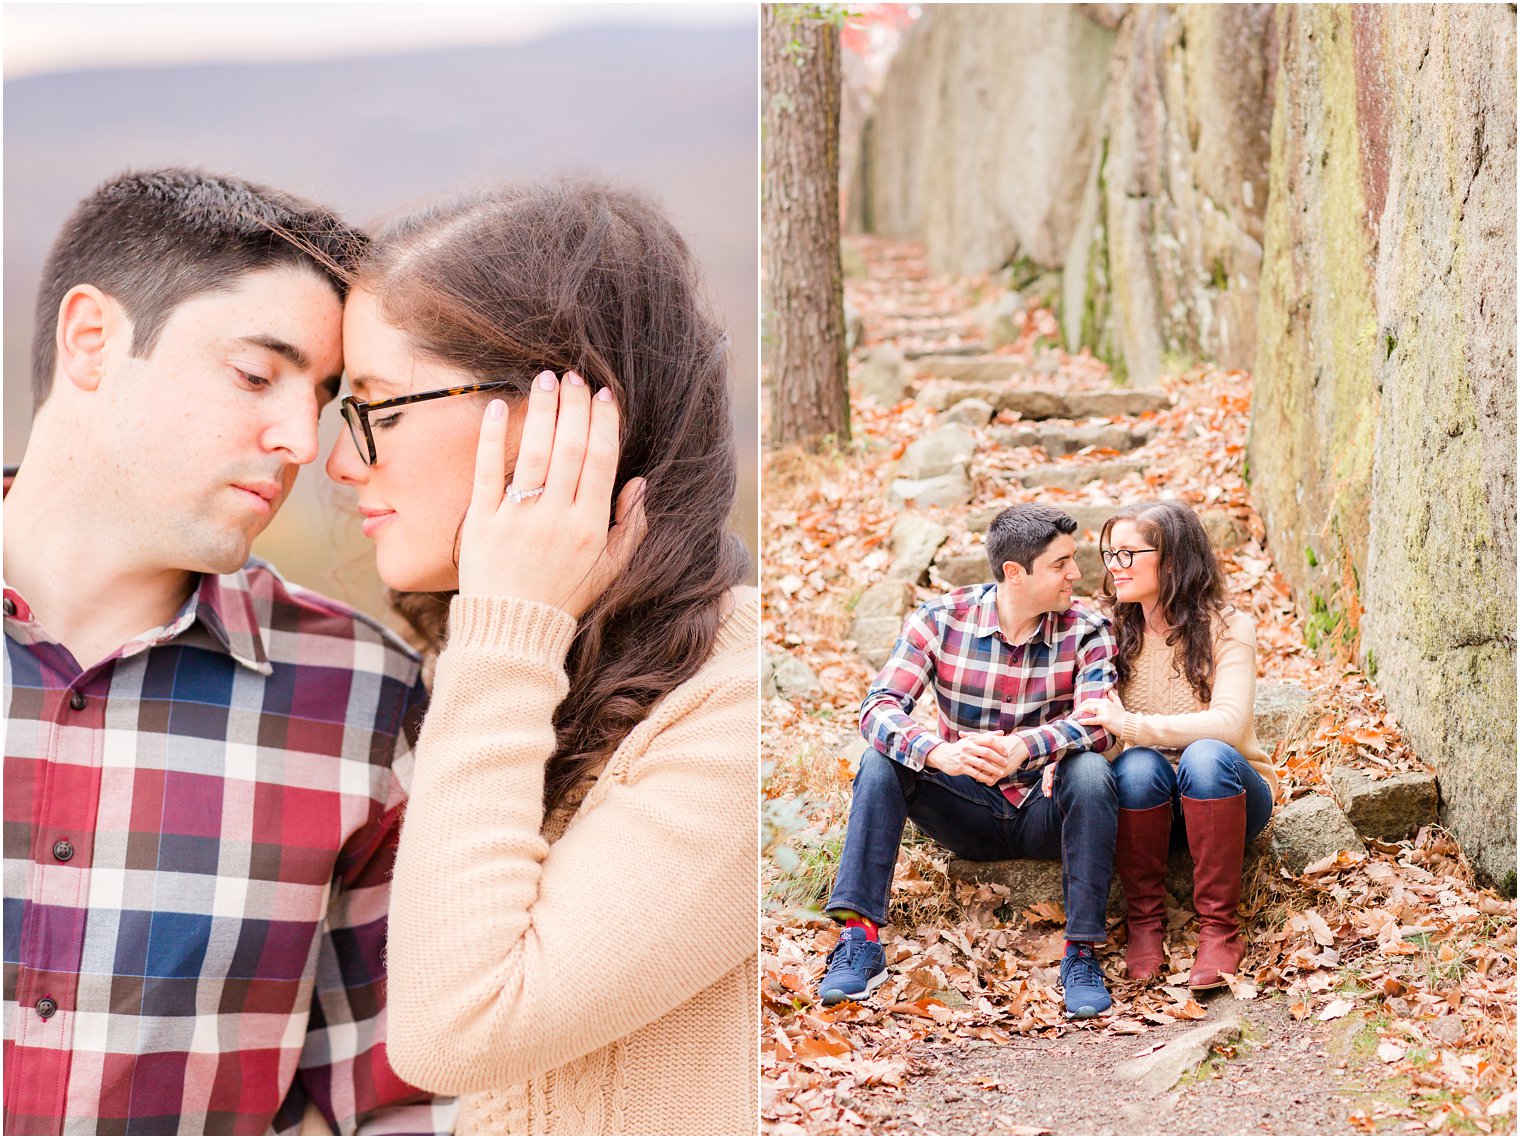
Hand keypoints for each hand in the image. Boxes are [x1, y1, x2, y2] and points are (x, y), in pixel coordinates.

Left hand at [458, 370, 646, 617]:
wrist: (511, 632)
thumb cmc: (565, 598)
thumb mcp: (610, 570)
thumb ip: (630, 527)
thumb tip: (640, 483)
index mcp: (589, 527)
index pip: (601, 461)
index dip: (603, 423)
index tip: (604, 394)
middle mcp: (555, 517)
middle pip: (570, 448)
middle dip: (573, 406)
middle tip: (574, 375)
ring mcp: (517, 518)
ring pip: (535, 452)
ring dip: (542, 410)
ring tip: (545, 378)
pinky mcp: (481, 522)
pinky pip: (488, 471)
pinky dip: (493, 437)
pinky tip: (502, 407)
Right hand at [925, 735, 1008, 785]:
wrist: (942, 755)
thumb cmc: (961, 747)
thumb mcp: (972, 739)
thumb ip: (987, 736)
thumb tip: (1002, 732)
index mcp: (972, 739)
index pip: (989, 741)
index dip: (999, 747)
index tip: (1006, 753)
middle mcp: (968, 747)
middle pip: (987, 752)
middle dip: (998, 759)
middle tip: (1006, 763)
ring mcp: (964, 757)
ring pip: (982, 764)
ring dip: (993, 770)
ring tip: (1001, 773)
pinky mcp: (961, 767)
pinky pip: (975, 774)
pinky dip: (984, 777)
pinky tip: (991, 780)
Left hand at [1074, 688, 1125, 734]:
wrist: (1130, 726)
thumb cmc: (1124, 717)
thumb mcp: (1119, 705)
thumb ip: (1114, 697)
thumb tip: (1110, 690)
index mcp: (1106, 701)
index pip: (1091, 700)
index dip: (1083, 704)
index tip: (1078, 709)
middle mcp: (1105, 705)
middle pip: (1088, 703)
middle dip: (1079, 708)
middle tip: (1073, 713)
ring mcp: (1105, 712)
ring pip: (1089, 709)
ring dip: (1079, 712)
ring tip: (1073, 717)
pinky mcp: (1105, 720)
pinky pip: (1093, 719)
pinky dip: (1085, 720)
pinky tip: (1079, 722)